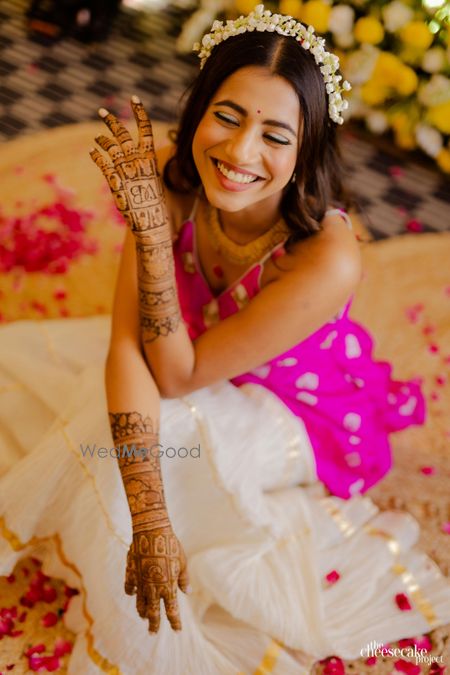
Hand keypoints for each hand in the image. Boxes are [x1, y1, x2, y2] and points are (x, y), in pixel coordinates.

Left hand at [89, 96, 169, 238]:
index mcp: (150, 158)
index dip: (140, 112)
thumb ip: (147, 167)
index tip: (134, 98)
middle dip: (111, 121)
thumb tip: (146, 160)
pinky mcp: (114, 180)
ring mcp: (124, 169)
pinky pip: (102, 162)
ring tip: (97, 138)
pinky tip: (93, 152)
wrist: (150, 220)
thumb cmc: (154, 204)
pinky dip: (97, 155)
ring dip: (102, 139)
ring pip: (110, 146)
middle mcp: (136, 160)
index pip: (146, 129)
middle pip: (122, 133)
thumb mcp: (155, 181)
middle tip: (102, 112)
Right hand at [124, 522, 189, 632]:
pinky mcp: (131, 574)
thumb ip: (183, 579)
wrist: (151, 531)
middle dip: (154, 625)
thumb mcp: (182, 562)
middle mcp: (153, 588)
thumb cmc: (171, 545)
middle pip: (153, 613)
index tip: (177, 630)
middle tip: (153, 633)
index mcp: (168, 587)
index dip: (175, 623)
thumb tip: (187, 592)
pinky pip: (129, 588)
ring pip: (140, 604)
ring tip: (144, 616)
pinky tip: (133, 592)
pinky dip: (131, 592)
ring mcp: (140, 582)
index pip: (172, 612)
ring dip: (142, 611)